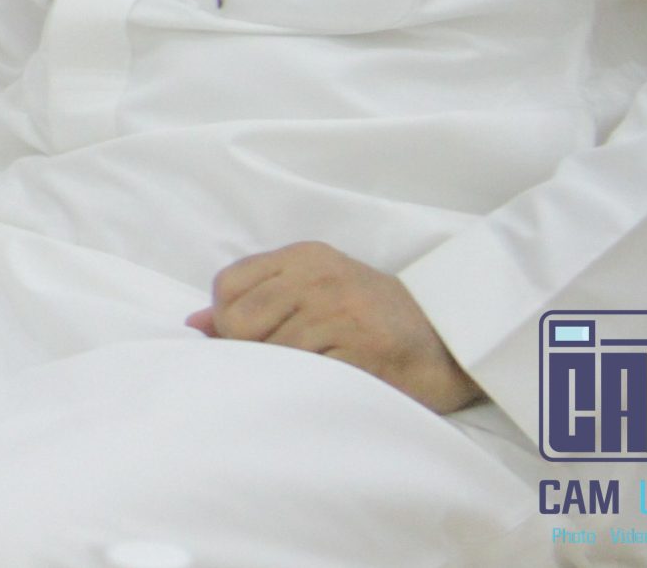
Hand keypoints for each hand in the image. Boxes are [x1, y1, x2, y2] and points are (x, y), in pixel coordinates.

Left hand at [190, 240, 481, 414]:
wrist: (451, 338)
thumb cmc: (371, 318)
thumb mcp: (314, 292)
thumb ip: (257, 302)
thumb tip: (195, 325)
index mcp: (303, 258)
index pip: (227, 286)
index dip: (227, 321)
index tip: (252, 339)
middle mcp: (320, 278)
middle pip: (240, 321)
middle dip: (248, 351)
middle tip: (280, 364)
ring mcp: (344, 314)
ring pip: (272, 353)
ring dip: (282, 375)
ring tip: (307, 378)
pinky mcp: (366, 352)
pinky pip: (310, 376)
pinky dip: (308, 389)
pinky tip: (324, 388)